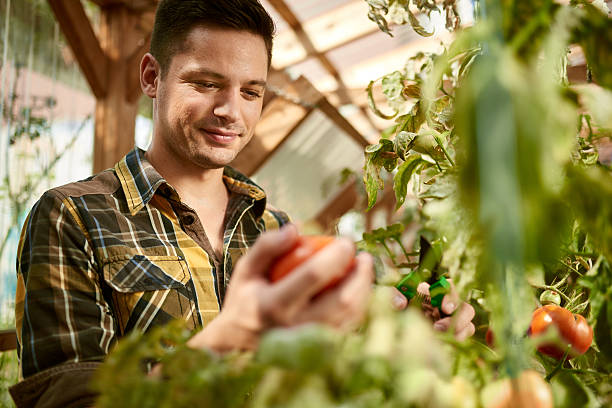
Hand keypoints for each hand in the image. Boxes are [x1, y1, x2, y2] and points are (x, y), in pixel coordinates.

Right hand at [188, 224, 373, 351]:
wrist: (238, 344)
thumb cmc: (245, 299)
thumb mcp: (246, 269)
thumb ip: (267, 246)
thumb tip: (296, 227)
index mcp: (273, 305)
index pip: (313, 276)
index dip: (335, 256)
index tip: (346, 241)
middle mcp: (294, 327)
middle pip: (341, 300)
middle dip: (360, 275)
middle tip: (364, 256)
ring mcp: (309, 343)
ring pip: (350, 316)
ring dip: (364, 290)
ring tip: (363, 268)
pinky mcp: (320, 352)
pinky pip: (349, 327)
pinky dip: (359, 306)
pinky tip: (358, 288)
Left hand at [390, 280, 474, 340]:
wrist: (391, 324)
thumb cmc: (393, 304)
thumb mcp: (389, 295)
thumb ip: (393, 295)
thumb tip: (400, 303)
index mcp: (433, 292)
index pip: (450, 287)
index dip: (451, 295)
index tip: (444, 307)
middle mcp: (445, 305)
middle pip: (465, 307)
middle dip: (458, 317)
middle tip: (438, 327)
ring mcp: (449, 320)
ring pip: (468, 323)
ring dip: (459, 329)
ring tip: (440, 335)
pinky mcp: (449, 334)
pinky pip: (462, 335)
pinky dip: (458, 338)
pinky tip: (445, 341)